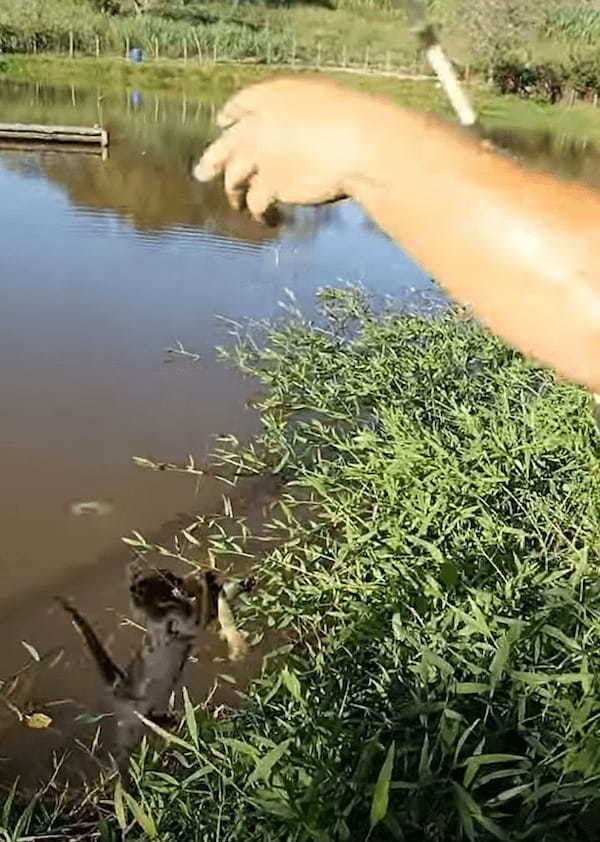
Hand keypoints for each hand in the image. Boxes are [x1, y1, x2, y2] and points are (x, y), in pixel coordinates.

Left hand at [193, 77, 392, 222]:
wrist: (358, 142)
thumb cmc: (354, 119)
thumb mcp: (323, 102)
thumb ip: (301, 115)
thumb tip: (297, 133)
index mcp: (271, 97)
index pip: (241, 104)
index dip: (230, 114)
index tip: (223, 122)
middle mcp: (258, 126)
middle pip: (225, 145)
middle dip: (211, 160)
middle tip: (201, 173)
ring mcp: (261, 157)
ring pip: (233, 179)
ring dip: (234, 194)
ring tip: (238, 205)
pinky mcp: (270, 185)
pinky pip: (256, 204)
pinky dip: (261, 215)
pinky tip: (268, 221)